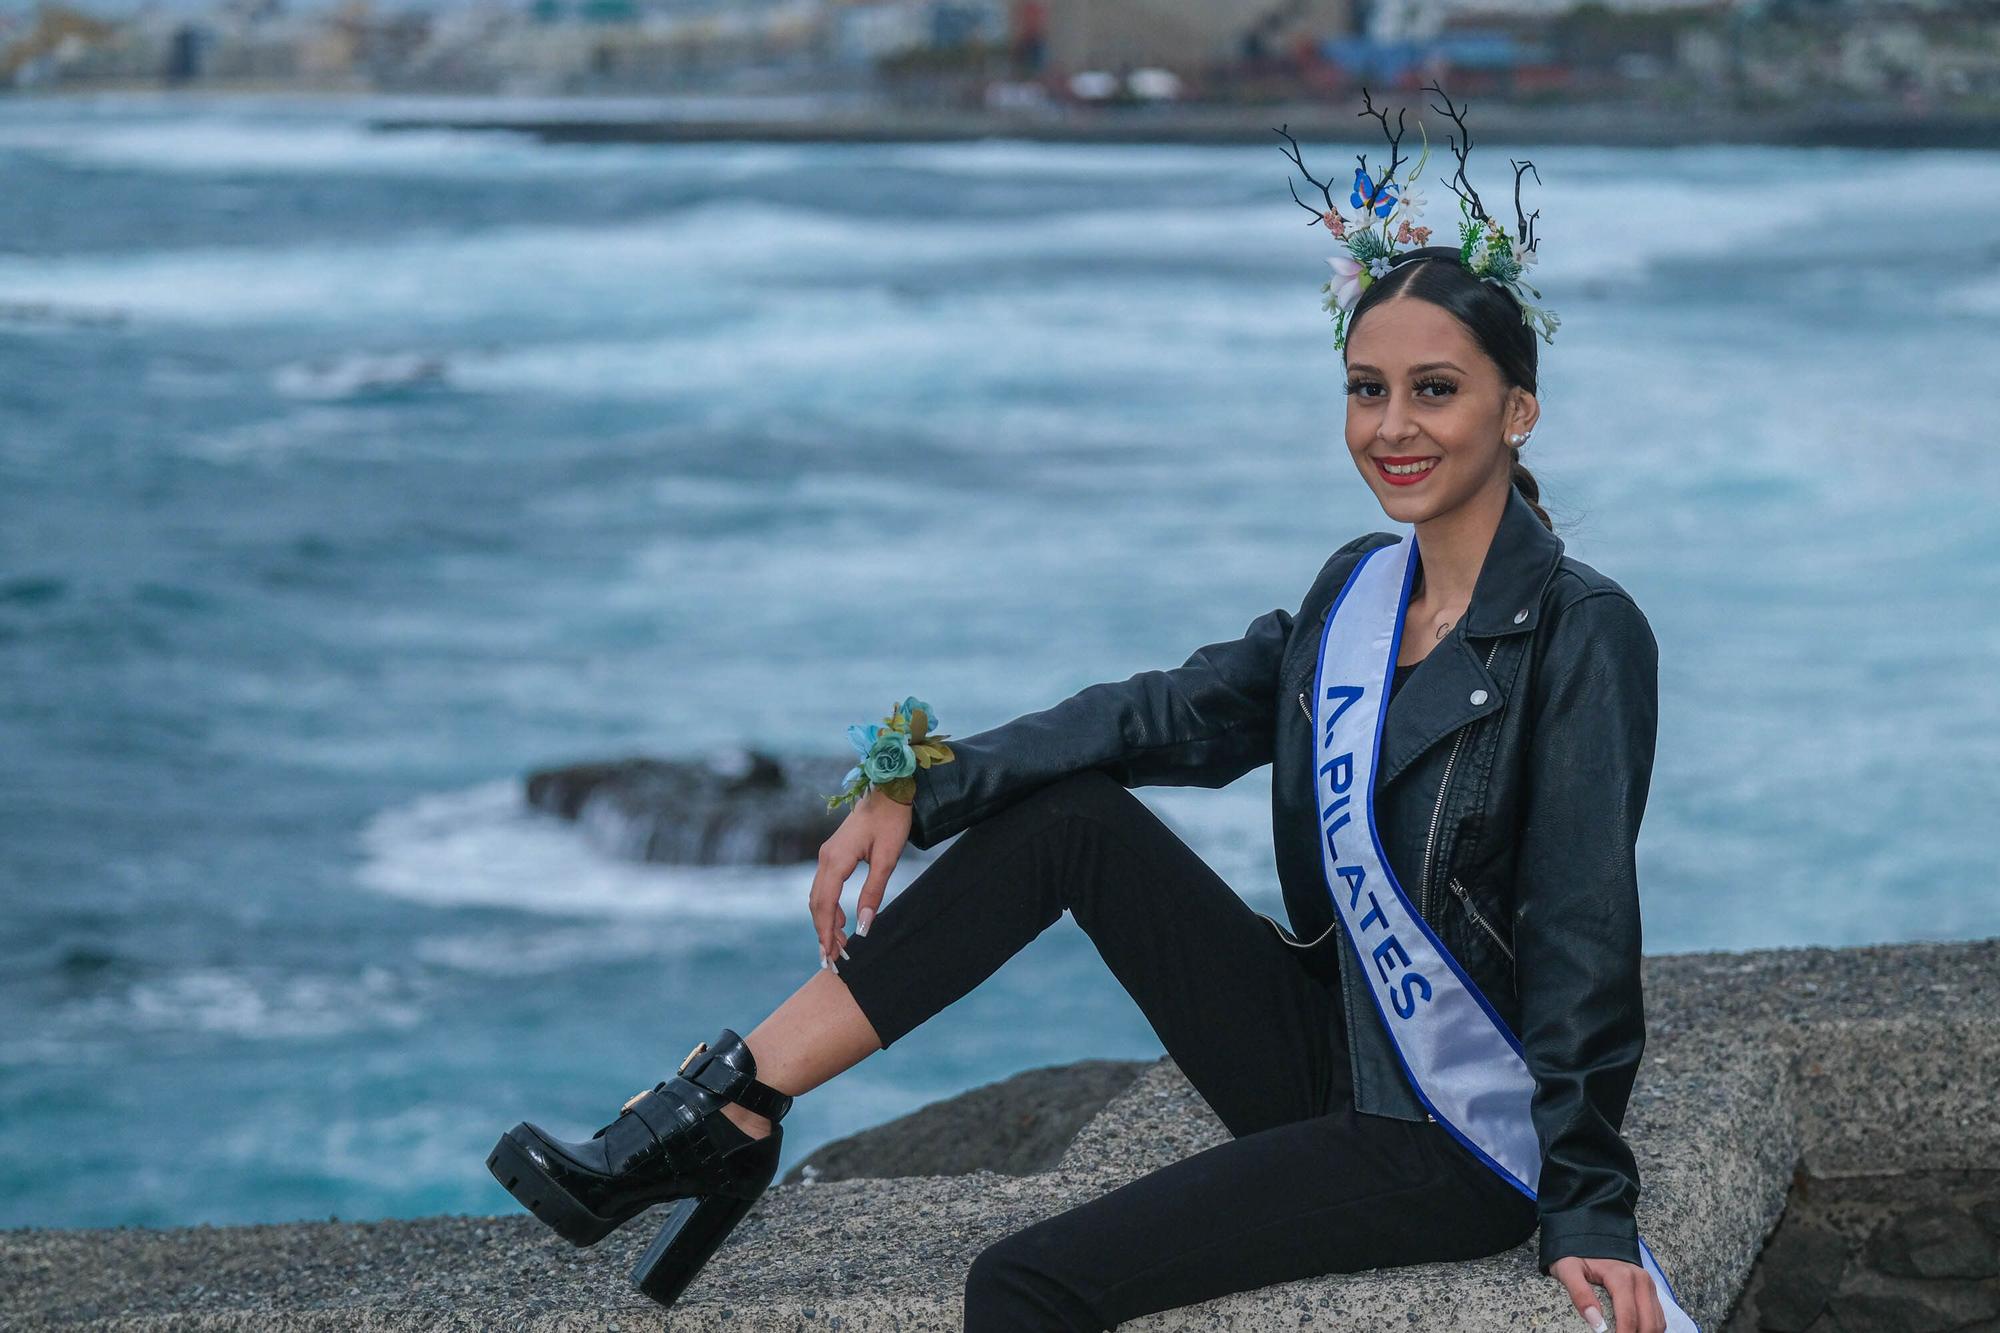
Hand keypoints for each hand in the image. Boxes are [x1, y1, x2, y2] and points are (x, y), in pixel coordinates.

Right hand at [809, 787, 911, 967]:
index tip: (830, 955)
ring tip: (839, 944)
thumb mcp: (887, 859)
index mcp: (836, 859)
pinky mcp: (833, 853)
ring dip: (826, 921)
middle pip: (817, 903)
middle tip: (833, 958)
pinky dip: (829, 907)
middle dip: (823, 932)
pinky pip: (824, 886)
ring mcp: (827, 855)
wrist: (889, 790)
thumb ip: (873, 893)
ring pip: (818, 896)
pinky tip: (842, 919)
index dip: (826, 932)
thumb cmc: (892, 821)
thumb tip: (863, 926)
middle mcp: (826, 857)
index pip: (825, 904)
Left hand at [1550, 1255, 1663, 1332]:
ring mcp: (1647, 1283)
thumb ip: (1579, 1293)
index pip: (1629, 1317)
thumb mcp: (1568, 1269)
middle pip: (1649, 1322)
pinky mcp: (1649, 1288)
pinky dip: (1650, 1328)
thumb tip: (1596, 1322)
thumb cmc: (1576, 1253)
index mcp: (1621, 1276)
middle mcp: (1640, 1279)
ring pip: (1657, 1321)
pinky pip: (1657, 1314)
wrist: (1587, 1234)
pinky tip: (1636, 1331)